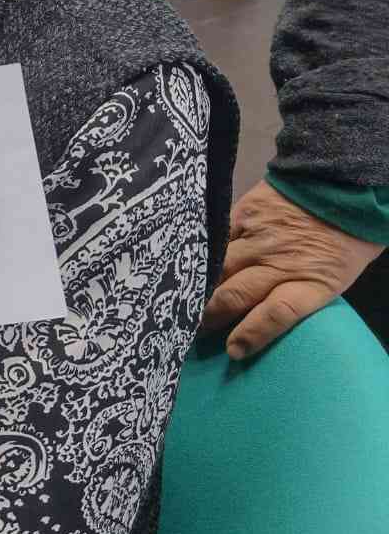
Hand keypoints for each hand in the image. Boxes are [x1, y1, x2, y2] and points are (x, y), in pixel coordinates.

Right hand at [203, 180, 382, 358]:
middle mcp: (280, 262)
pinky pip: (218, 238)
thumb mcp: (336, 276)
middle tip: (198, 328)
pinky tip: (195, 263)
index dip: (250, 334)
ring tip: (189, 300)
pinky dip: (206, 253)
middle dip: (213, 315)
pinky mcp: (244, 213)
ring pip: (220, 268)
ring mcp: (259, 236)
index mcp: (312, 282)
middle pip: (237, 295)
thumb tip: (269, 313)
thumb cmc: (345, 239)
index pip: (275, 315)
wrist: (341, 183)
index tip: (233, 350)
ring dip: (202, 288)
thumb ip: (303, 293)